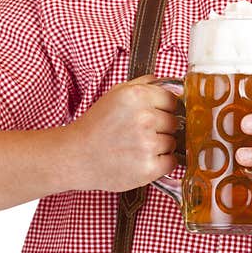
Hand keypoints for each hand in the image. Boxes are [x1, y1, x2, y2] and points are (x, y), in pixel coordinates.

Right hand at [63, 74, 179, 191]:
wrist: (76, 156)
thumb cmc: (96, 126)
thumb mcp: (115, 94)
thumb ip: (144, 85)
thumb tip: (173, 84)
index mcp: (137, 96)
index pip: (172, 100)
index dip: (164, 109)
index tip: (153, 116)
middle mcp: (144, 118)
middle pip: (174, 122)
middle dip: (161, 128)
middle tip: (139, 133)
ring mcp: (147, 144)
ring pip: (173, 142)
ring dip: (160, 146)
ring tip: (137, 147)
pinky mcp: (148, 167)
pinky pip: (171, 162)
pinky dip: (161, 163)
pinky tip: (142, 159)